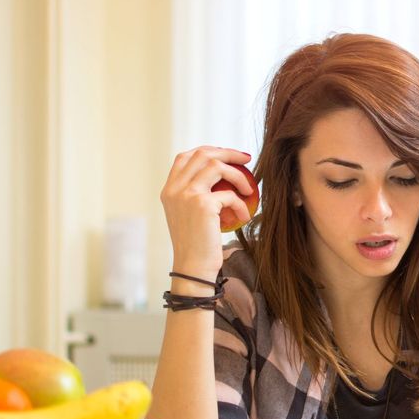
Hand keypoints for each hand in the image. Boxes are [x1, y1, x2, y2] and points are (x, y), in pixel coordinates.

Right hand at [160, 147, 253, 279]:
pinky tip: (244, 217)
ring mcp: (187, 194)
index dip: (208, 150)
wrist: (193, 268)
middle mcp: (174, 189)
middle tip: (247, 159)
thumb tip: (220, 175)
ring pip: (216, 166)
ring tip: (249, 189)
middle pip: (202, 154)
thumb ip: (195, 195)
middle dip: (228, 152)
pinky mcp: (202, 205)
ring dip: (238, 175)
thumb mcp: (189, 216)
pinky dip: (241, 205)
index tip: (227, 155)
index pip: (184, 157)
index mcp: (168, 190)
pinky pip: (229, 195)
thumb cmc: (196, 245)